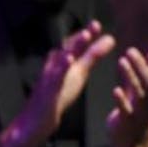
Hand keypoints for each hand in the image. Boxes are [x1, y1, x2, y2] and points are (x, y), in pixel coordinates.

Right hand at [0, 20, 114, 146]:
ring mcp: (49, 78)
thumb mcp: (79, 72)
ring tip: (85, 36)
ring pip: (61, 59)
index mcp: (62, 61)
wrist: (36, 121)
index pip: (73, 45)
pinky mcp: (47, 92)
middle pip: (67, 47)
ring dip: (73, 47)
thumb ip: (92, 55)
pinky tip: (70, 60)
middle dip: (81, 37)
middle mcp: (53, 66)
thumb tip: (110, 38)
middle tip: (94, 26)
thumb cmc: (57, 94)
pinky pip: (54, 78)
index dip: (85, 34)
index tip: (97, 25)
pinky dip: (62, 68)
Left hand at [106, 27, 147, 146]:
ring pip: (140, 94)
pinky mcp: (126, 121)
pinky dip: (121, 100)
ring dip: (132, 77)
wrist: (132, 139)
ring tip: (122, 62)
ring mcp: (140, 111)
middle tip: (131, 51)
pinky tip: (114, 90)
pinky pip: (126, 111)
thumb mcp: (147, 80)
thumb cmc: (139, 104)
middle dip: (143, 67)